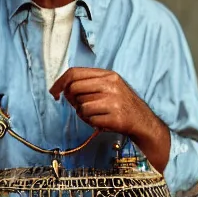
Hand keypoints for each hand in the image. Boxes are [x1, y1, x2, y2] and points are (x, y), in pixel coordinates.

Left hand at [49, 68, 169, 169]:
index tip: (54, 92)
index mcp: (108, 74)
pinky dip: (92, 123)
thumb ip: (88, 84)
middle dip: (72, 100)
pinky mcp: (115, 117)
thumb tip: (62, 88)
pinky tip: (102, 122)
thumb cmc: (121, 104)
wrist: (143, 121)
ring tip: (96, 115)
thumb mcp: (108, 87)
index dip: (60, 82)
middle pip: (74, 89)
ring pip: (81, 106)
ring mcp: (114, 101)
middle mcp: (111, 85)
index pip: (75, 72)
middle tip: (80, 107)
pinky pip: (90, 120)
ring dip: (84, 114)